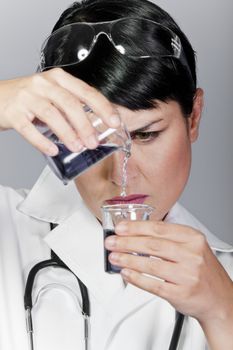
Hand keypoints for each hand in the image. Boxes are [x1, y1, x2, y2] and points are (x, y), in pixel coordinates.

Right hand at [0, 69, 119, 154]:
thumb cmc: (29, 98)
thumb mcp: (53, 95)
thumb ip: (72, 105)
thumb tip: (97, 126)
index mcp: (58, 78)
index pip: (86, 91)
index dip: (102, 107)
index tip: (114, 122)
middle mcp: (43, 84)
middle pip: (70, 104)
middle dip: (86, 125)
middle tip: (94, 142)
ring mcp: (27, 97)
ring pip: (52, 115)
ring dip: (68, 134)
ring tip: (77, 147)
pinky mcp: (13, 113)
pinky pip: (29, 129)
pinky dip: (43, 142)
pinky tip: (53, 150)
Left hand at [105, 220, 232, 325]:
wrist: (219, 298)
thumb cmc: (201, 270)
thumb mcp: (192, 247)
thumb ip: (168, 238)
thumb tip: (136, 234)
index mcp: (193, 238)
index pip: (159, 228)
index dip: (136, 227)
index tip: (120, 228)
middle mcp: (191, 255)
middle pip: (152, 245)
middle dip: (127, 243)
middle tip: (111, 242)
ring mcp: (187, 275)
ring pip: (150, 264)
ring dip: (127, 260)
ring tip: (114, 257)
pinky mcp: (180, 293)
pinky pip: (153, 285)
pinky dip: (136, 279)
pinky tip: (126, 273)